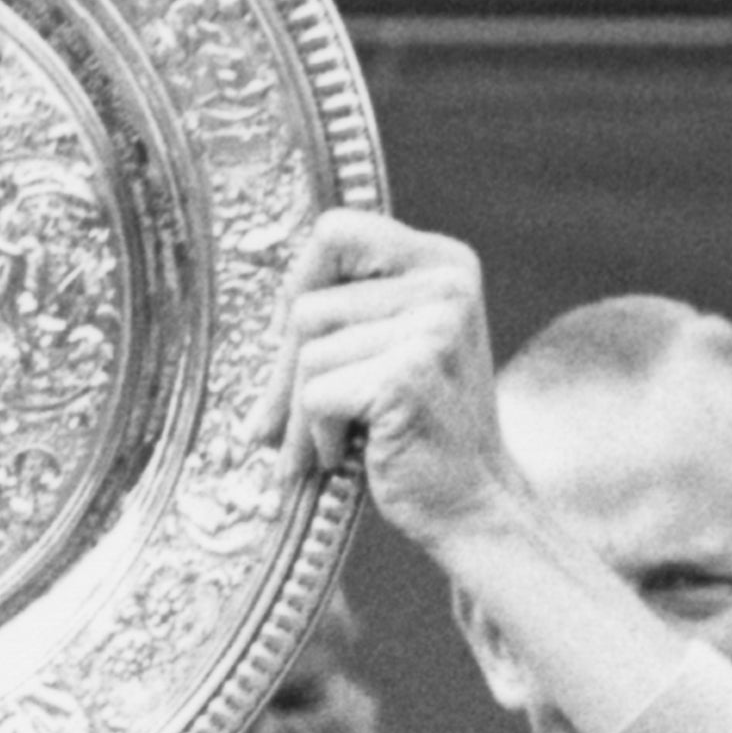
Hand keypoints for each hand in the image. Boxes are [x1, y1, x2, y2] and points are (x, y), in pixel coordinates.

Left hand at [274, 208, 538, 560]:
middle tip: (268, 423)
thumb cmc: (420, 429)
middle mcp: (444, 284)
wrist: (473, 501)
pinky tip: (340, 456)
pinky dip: (315, 435)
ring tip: (313, 448)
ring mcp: (431, 326)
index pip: (336, 231)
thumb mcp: (396, 348)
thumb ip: (350, 310)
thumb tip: (258, 317)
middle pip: (309, 305)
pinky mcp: (407, 374)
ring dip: (295, 415)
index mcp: (442, 262)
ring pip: (308, 354)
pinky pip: (317, 394)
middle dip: (280, 373)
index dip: (298, 282)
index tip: (287, 336)